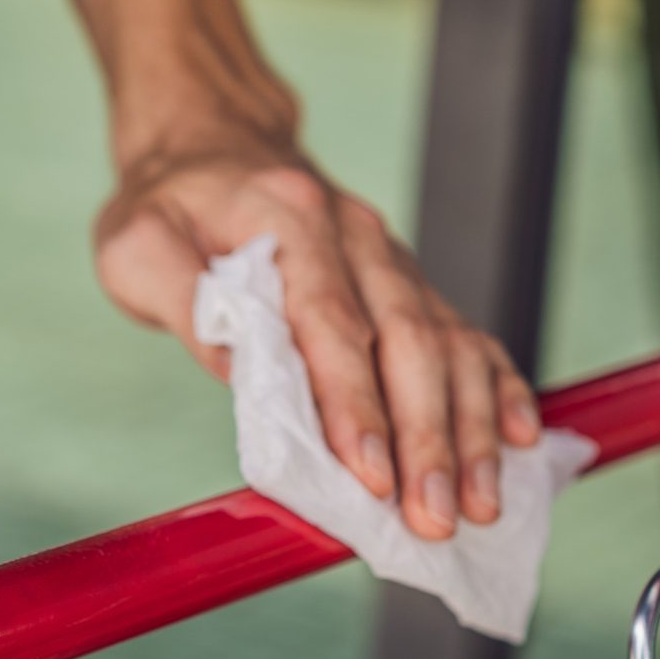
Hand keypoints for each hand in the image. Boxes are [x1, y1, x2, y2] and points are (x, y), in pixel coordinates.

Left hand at [94, 143, 539, 539]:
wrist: (214, 141)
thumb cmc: (167, 206)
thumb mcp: (137, 244)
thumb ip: (183, 301)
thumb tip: (242, 371)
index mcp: (287, 216)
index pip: (331, 320)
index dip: (354, 402)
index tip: (370, 473)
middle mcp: (355, 235)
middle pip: (409, 340)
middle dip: (428, 437)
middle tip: (432, 516)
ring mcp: (391, 259)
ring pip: (450, 345)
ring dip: (472, 429)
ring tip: (479, 505)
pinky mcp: (408, 283)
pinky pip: (467, 336)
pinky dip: (499, 388)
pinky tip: (522, 440)